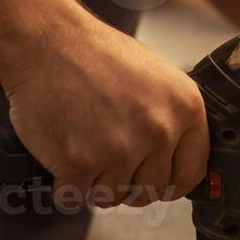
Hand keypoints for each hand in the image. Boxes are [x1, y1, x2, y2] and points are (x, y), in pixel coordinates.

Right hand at [0, 17, 208, 207]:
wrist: (47, 42)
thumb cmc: (97, 56)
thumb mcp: (158, 78)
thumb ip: (172, 119)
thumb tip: (175, 161)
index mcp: (186, 109)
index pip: (191, 174)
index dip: (169, 183)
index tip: (153, 181)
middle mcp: (160, 131)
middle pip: (150, 191)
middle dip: (127, 183)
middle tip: (105, 159)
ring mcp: (121, 150)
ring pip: (111, 197)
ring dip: (93, 183)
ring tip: (81, 147)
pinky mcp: (80, 163)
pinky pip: (74, 197)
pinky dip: (62, 185)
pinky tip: (60, 157)